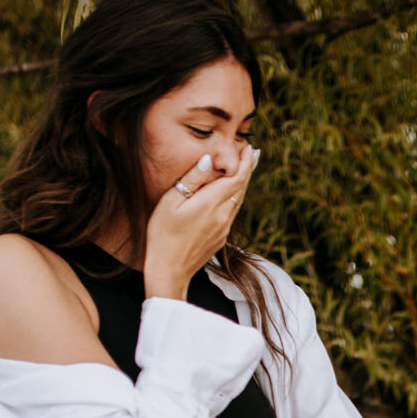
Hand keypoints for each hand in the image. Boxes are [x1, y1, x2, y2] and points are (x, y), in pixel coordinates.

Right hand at [144, 144, 258, 301]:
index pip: (236, 177)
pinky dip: (236, 198)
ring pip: (239, 201)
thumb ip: (192, 179)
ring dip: (243, 183)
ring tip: (246, 168)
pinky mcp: (220, 238)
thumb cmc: (163, 234)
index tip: (249, 147)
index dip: (245, 162)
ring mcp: (223, 229)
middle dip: (248, 168)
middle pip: (241, 188)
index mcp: (211, 203)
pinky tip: (232, 194)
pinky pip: (232, 213)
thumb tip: (209, 160)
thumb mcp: (171, 201)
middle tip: (253, 152)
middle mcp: (223, 216)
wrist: (169, 271)